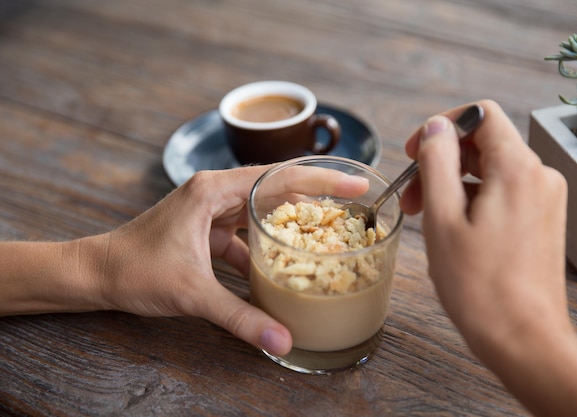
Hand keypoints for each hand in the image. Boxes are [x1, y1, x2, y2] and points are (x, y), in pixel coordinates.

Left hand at [87, 165, 368, 356]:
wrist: (95, 274)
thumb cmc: (133, 269)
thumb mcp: (192, 293)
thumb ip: (239, 317)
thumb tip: (281, 341)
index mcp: (212, 190)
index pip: (279, 177)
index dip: (322, 179)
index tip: (356, 184)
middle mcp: (213, 191)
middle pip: (276, 186)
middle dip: (316, 194)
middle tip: (354, 201)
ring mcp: (209, 208)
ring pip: (261, 207)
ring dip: (291, 219)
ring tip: (326, 229)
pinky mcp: (205, 228)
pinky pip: (245, 230)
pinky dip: (265, 245)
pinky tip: (280, 264)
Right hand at [401, 100, 576, 415]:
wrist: (523, 338)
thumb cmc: (479, 287)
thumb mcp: (443, 219)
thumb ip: (437, 163)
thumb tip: (436, 128)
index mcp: (517, 169)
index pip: (481, 115)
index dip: (442, 126)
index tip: (415, 153)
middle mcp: (539, 177)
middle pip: (483, 143)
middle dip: (441, 161)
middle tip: (411, 195)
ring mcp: (544, 198)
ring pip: (490, 169)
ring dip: (453, 183)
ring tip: (426, 216)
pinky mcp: (542, 218)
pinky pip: (503, 191)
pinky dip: (472, 199)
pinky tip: (451, 227)